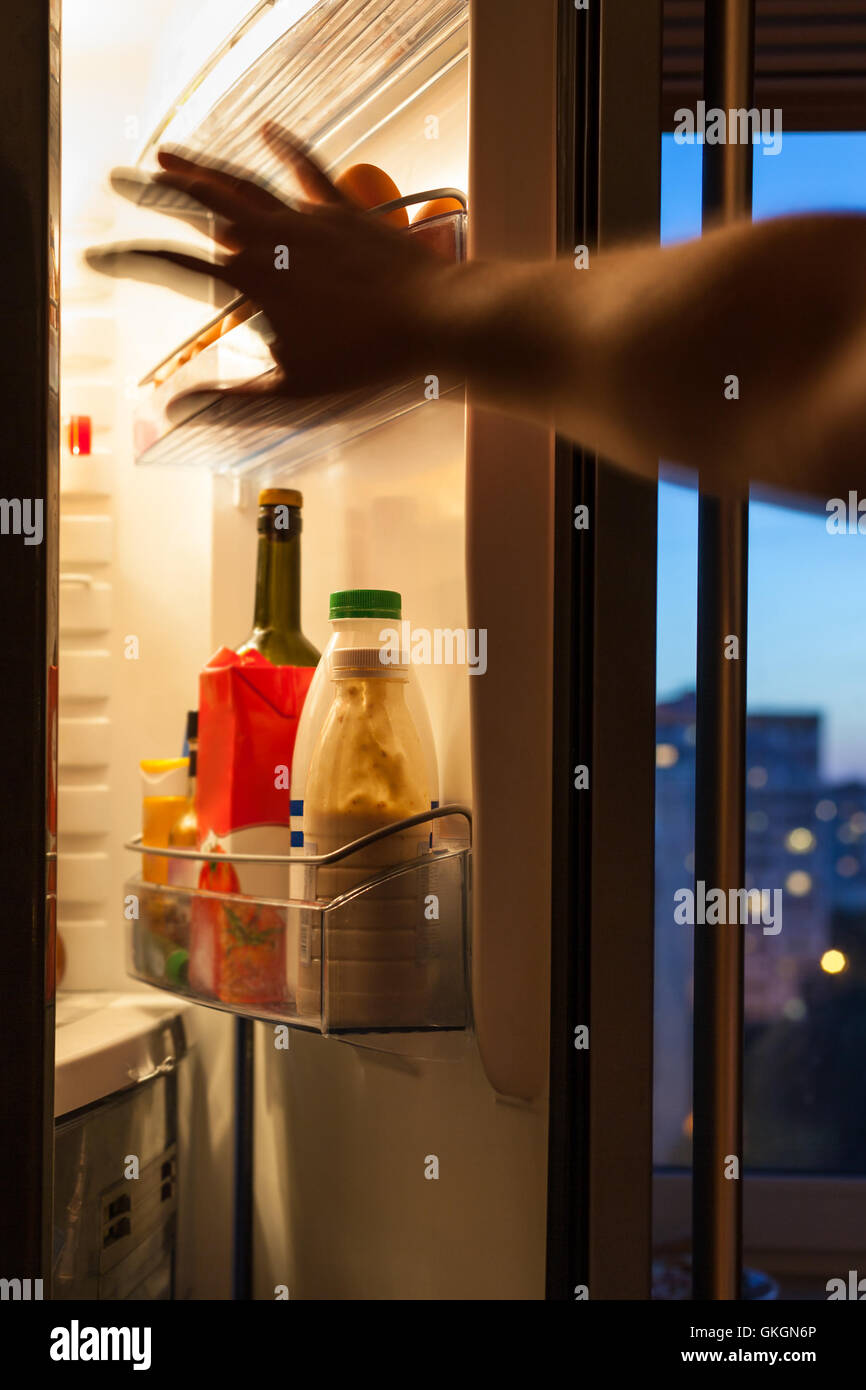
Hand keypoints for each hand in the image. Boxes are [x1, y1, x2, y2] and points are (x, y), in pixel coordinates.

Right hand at [139, 125, 456, 398]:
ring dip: (202, 168)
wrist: (436, 322)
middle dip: (154, 194)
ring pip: (243, 183)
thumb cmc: (368, 363)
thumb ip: (230, 401)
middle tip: (119, 181)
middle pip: (200, 206)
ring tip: (168, 155)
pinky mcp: (346, 212)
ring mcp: (309, 219)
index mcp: (254, 283)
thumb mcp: (293, 393)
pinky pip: (310, 169)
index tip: (98, 258)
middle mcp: (274, 240)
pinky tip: (268, 128)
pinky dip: (287, 147)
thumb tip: (173, 409)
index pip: (175, 267)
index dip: (130, 261)